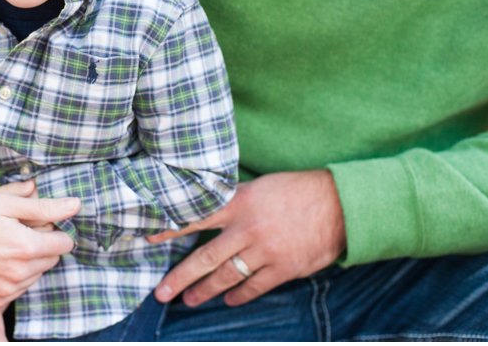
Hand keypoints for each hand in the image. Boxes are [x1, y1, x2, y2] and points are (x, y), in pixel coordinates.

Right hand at [0, 180, 78, 307]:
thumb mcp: (4, 203)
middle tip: (15, 231)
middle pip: (52, 259)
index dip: (53, 229)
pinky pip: (18, 287)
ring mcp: (7, 290)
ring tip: (1, 245)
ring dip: (28, 261)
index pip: (64, 243)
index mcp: (25, 246)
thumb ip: (44, 207)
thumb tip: (75, 204)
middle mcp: (19, 273)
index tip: (35, 222)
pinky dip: (13, 275)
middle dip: (41, 244)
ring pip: (36, 274)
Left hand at [146, 170, 345, 306]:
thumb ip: (234, 200)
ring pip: (226, 277)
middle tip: (160, 292)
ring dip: (205, 290)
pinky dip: (240, 296)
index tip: (148, 239)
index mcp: (240, 203)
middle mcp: (248, 228)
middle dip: (180, 277)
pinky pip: (254, 287)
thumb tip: (207, 206)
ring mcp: (265, 251)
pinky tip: (228, 301)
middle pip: (205, 257)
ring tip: (189, 300)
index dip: (170, 229)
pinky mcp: (283, 268)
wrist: (339, 205)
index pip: (196, 217)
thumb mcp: (260, 186)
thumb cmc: (297, 190)